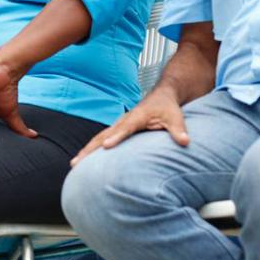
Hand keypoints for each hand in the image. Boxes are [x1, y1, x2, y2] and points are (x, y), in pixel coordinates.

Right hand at [71, 88, 187, 166]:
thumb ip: (179, 130)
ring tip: (74, 164)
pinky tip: (83, 159)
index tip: (106, 146)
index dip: (116, 137)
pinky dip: (91, 149)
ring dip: (86, 150)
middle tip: (77, 161)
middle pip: (103, 135)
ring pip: (98, 138)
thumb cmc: (167, 107)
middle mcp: (123, 120)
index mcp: (137, 116)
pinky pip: (101, 139)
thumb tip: (185, 142)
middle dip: (90, 148)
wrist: (161, 95)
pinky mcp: (117, 129)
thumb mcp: (176, 116)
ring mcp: (118, 125)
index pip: (125, 128)